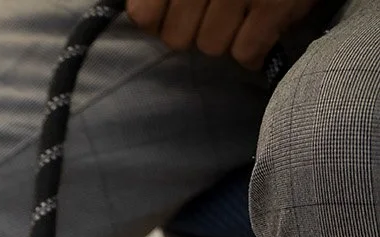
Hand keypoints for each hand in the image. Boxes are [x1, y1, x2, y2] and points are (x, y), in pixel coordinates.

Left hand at [125, 0, 319, 69]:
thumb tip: (145, 20)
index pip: (144, 16)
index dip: (157, 23)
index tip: (174, 16)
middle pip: (177, 39)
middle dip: (195, 32)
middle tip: (216, 17)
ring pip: (211, 47)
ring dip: (227, 39)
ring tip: (242, 18)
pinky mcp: (272, 4)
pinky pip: (247, 51)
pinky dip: (254, 52)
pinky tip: (261, 35)